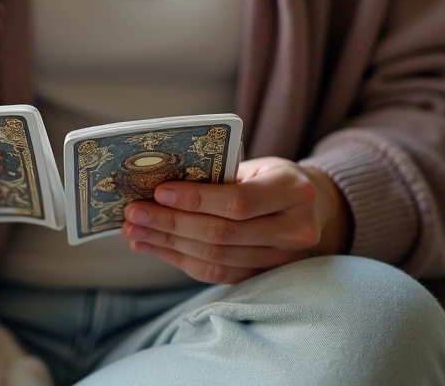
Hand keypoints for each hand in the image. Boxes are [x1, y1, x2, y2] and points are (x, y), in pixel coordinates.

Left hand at [121, 157, 352, 283]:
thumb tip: (158, 187)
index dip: (196, 199)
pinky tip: (152, 245)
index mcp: (293, 191)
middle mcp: (295, 230)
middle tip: (135, 214)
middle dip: (171, 224)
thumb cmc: (271, 179)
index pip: (239, 202)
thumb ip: (219, 176)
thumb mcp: (255, 166)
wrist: (310, 208)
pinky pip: (215, 273)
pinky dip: (178, 259)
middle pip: (222, 234)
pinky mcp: (264, 277)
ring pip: (215, 258)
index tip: (158, 192)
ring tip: (135, 231)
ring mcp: (282, 260)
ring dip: (167, 244)